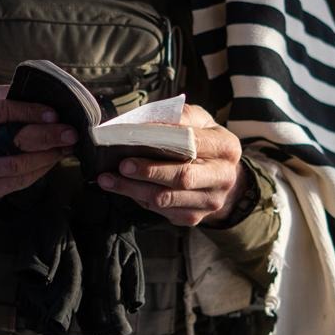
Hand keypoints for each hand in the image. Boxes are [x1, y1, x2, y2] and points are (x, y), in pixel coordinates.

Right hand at [0, 84, 74, 203]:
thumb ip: (8, 95)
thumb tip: (45, 95)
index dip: (30, 113)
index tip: (55, 114)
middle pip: (9, 142)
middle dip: (45, 137)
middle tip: (70, 133)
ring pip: (15, 166)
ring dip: (46, 157)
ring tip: (65, 147)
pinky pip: (14, 184)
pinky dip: (38, 172)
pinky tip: (51, 161)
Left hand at [96, 104, 244, 225]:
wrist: (219, 174)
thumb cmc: (203, 141)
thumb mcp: (198, 120)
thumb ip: (180, 117)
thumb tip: (148, 123)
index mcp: (226, 148)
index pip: (194, 143)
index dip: (165, 141)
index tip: (138, 138)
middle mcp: (223, 177)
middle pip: (182, 177)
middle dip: (148, 171)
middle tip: (122, 165)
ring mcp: (210, 201)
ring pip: (167, 199)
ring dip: (134, 190)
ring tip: (108, 179)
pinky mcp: (194, 217)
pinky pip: (162, 211)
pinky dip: (139, 199)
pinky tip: (124, 188)